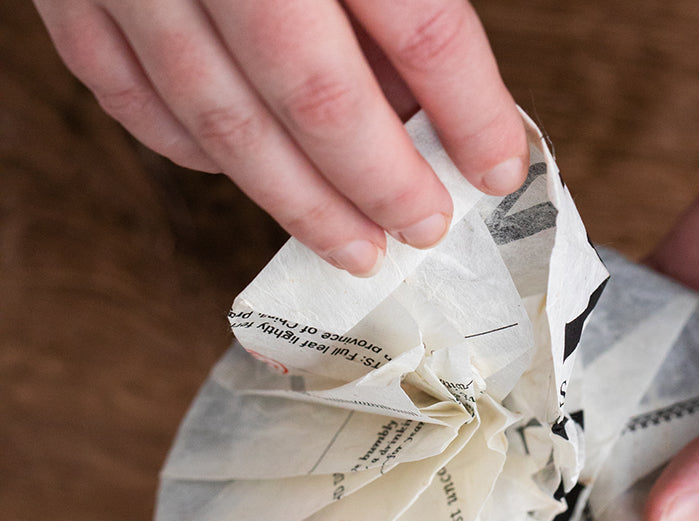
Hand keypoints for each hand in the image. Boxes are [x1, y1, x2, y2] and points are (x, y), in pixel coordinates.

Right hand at [33, 0, 527, 275]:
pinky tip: (242, 175)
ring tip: (352, 245)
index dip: (469, 111)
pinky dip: (190, 149)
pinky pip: (127, 93)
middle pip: (318, 97)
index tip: (496, 166)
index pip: (419, 23)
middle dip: (381, 182)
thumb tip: (424, 85)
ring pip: (222, 119)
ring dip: (297, 199)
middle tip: (422, 227)